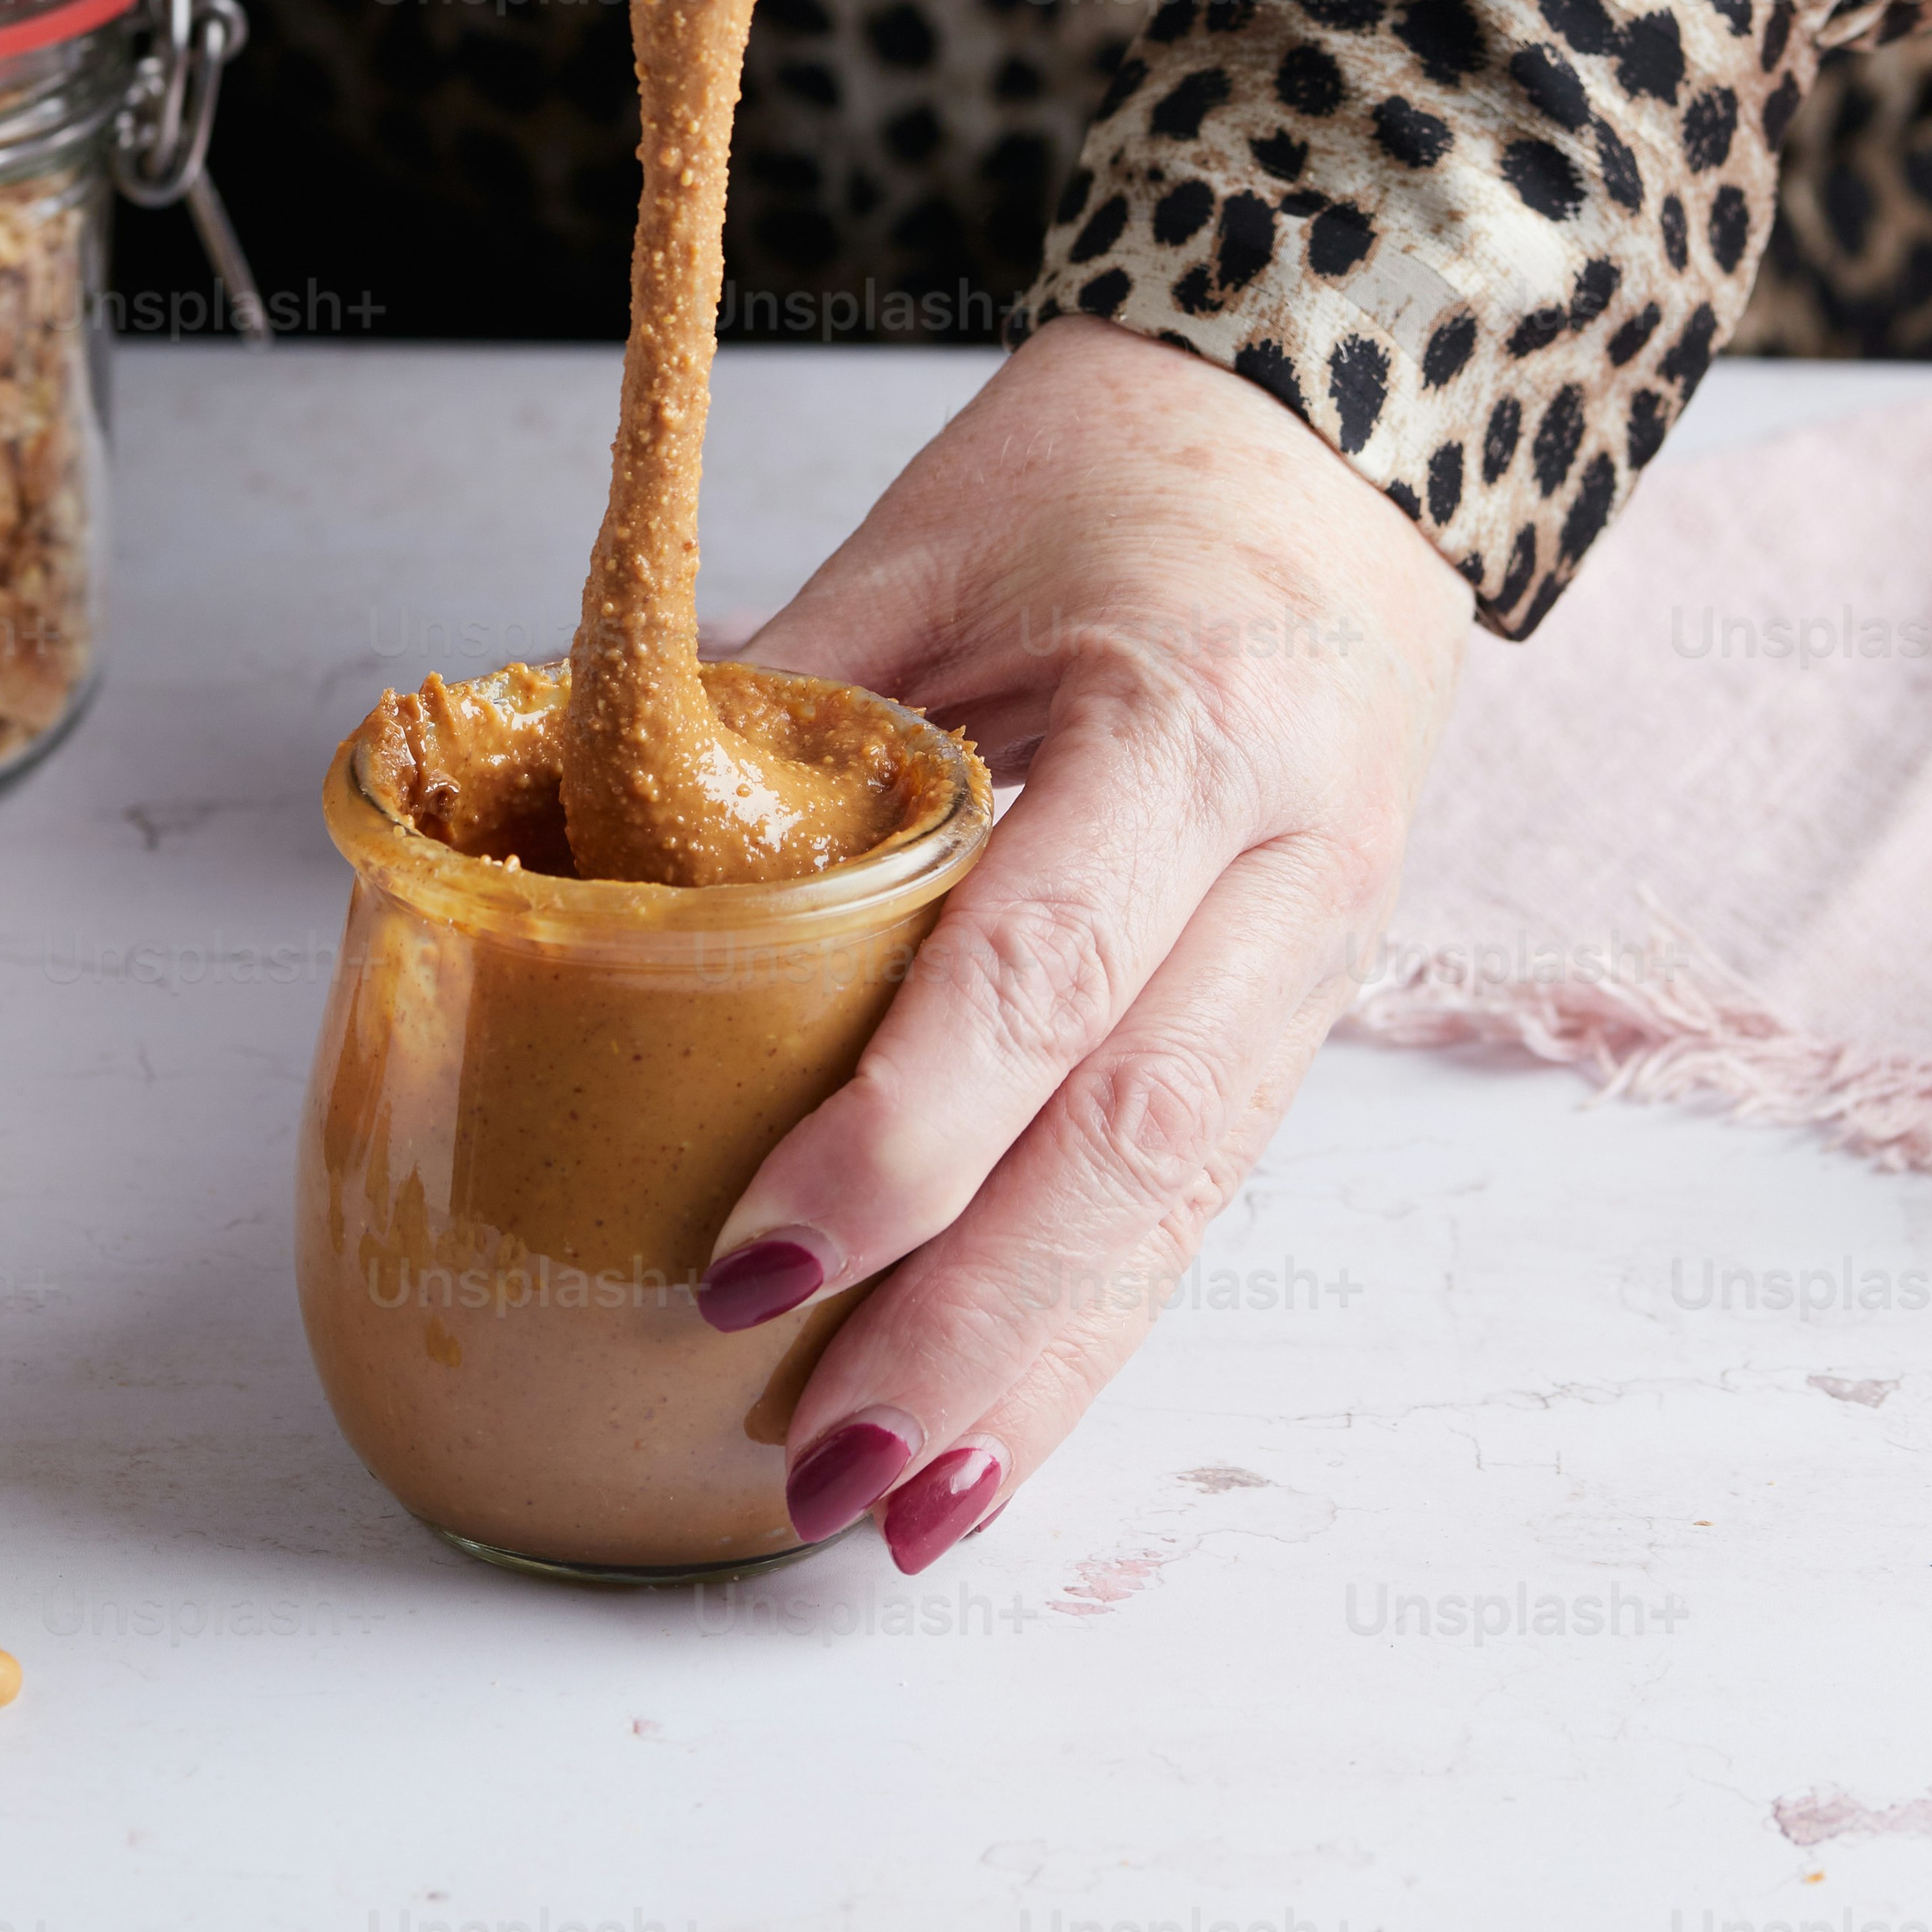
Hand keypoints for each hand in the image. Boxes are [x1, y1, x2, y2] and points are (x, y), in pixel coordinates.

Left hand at [706, 316, 1469, 1568]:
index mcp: (1197, 720)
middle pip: (1136, 1140)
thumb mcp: (929, 543)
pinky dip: (1095, 1311)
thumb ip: (786, 709)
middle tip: (819, 1464)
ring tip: (903, 1509)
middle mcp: (1293, 861)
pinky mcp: (1306, 999)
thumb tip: (597, 849)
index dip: (900, 1135)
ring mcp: (1322, 947)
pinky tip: (1000, 1421)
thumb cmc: (1118, 462)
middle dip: (973, 1323)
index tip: (752, 1257)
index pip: (1043, 971)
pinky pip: (1197, 1180)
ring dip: (1045, 1370)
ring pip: (1188, 1201)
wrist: (1334, 422)